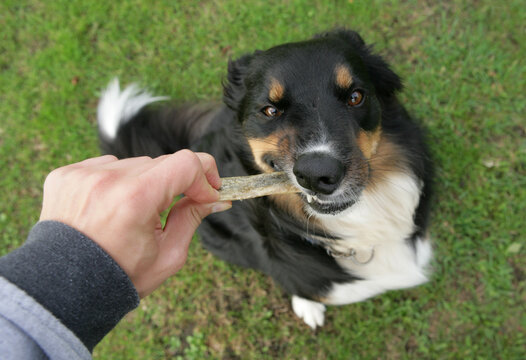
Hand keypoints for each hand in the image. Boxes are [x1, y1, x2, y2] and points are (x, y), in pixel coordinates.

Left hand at [39, 150, 230, 296]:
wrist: (64, 289)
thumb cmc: (119, 277)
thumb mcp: (168, 255)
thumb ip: (193, 217)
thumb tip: (217, 198)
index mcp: (136, 199)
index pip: (186, 164)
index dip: (206, 175)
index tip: (210, 192)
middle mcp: (108, 179)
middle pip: (162, 163)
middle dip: (176, 184)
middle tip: (176, 206)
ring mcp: (83, 174)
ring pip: (134, 165)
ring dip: (145, 183)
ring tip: (134, 214)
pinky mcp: (67, 174)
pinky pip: (107, 166)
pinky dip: (117, 182)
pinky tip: (112, 208)